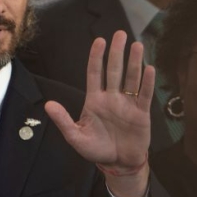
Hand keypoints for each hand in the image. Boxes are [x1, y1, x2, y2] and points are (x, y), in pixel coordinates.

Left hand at [45, 31, 151, 196]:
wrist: (117, 162)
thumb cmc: (95, 149)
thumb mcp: (75, 136)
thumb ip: (63, 120)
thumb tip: (48, 104)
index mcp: (94, 100)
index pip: (95, 74)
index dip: (96, 58)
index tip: (99, 41)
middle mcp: (111, 98)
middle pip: (114, 71)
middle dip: (116, 52)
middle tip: (119, 34)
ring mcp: (127, 103)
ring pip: (131, 78)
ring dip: (134, 62)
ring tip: (137, 45)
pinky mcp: (141, 113)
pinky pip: (144, 95)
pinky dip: (147, 82)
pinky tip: (149, 68)